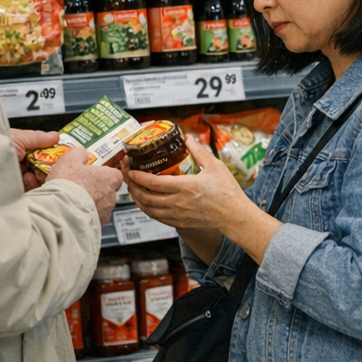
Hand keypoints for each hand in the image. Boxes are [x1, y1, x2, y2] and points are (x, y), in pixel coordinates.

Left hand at [11, 128, 58, 190]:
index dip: (50, 151)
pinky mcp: (14, 192)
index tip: (62, 151)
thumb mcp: (18, 138)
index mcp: (15, 149)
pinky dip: (36, 186)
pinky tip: (35, 181)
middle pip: (40, 164)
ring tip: (44, 172)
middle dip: (49, 164)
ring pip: (37, 177)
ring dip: (43, 175)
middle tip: (57, 163)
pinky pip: (31, 190)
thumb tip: (55, 136)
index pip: (38, 150)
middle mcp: (15, 163)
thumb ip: (37, 137)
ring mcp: (15, 178)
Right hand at [44, 147, 122, 226]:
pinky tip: (71, 213)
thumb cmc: (68, 184)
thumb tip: (81, 152)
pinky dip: (83, 217)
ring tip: (72, 202)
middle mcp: (111, 196)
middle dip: (95, 191)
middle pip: (107, 192)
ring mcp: (104, 213)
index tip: (94, 174)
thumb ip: (78, 154)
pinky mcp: (96, 226)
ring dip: (89, 205)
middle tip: (79, 188)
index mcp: (109, 178)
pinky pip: (91, 220)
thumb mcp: (69, 160)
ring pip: (99, 207)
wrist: (62, 210)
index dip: (104, 175)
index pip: (116, 175)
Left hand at [127, 140, 278, 261]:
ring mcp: (178, 214)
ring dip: (137, 199)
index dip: (138, 176)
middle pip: (146, 197)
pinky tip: (146, 203)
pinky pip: (157, 218)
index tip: (131, 169)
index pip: (154, 183)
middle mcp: (178, 202)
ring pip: (148, 209)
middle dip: (132, 187)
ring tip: (133, 189)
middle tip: (128, 177)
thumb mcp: (215, 167)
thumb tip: (188, 139)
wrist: (234, 216)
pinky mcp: (180, 222)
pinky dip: (147, 210)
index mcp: (186, 186)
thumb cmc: (227, 192)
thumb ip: (199, 152)